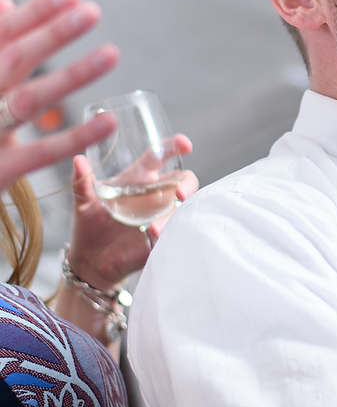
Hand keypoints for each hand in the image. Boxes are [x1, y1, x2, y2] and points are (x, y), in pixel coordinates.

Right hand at [0, 0, 118, 189]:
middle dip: (53, 34)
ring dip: (72, 76)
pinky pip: (39, 154)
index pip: (0, 36)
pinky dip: (74, 137)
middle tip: (93, 10)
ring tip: (113, 53)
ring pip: (29, 101)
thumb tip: (6, 2)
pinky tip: (109, 121)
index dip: (35, 13)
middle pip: (13, 60)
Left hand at [67, 138, 198, 289]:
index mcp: (138, 179)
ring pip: (183, 206)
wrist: (91, 262)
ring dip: (172, 215)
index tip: (185, 144)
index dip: (173, 147)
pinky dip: (170, 231)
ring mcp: (162, 214)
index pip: (159, 157)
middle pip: (184, 180)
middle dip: (187, 185)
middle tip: (181, 194)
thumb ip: (82, 182)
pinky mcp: (164, 235)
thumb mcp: (83, 204)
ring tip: (153, 230)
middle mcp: (155, 194)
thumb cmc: (89, 228)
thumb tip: (78, 159)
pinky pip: (176, 229)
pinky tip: (155, 237)